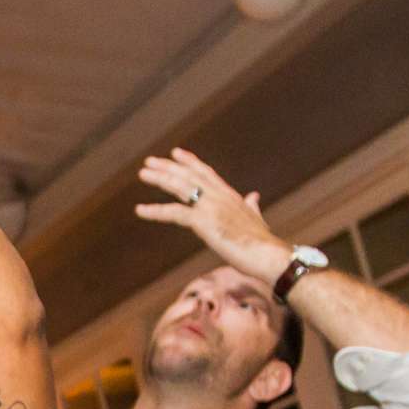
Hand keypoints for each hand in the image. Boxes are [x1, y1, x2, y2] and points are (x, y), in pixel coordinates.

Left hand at [134, 148, 289, 285]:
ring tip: (143, 174)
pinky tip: (140, 210)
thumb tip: (254, 196)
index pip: (206, 173)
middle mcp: (219, 196)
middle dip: (168, 166)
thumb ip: (252, 206)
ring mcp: (211, 207)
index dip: (190, 162)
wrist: (268, 254)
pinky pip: (174, 213)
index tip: (176, 153)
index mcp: (230, 196)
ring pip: (180, 187)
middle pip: (189, 175)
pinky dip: (155, 211)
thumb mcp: (256, 219)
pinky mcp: (203, 221)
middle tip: (149, 161)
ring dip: (160, 178)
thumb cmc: (262, 243)